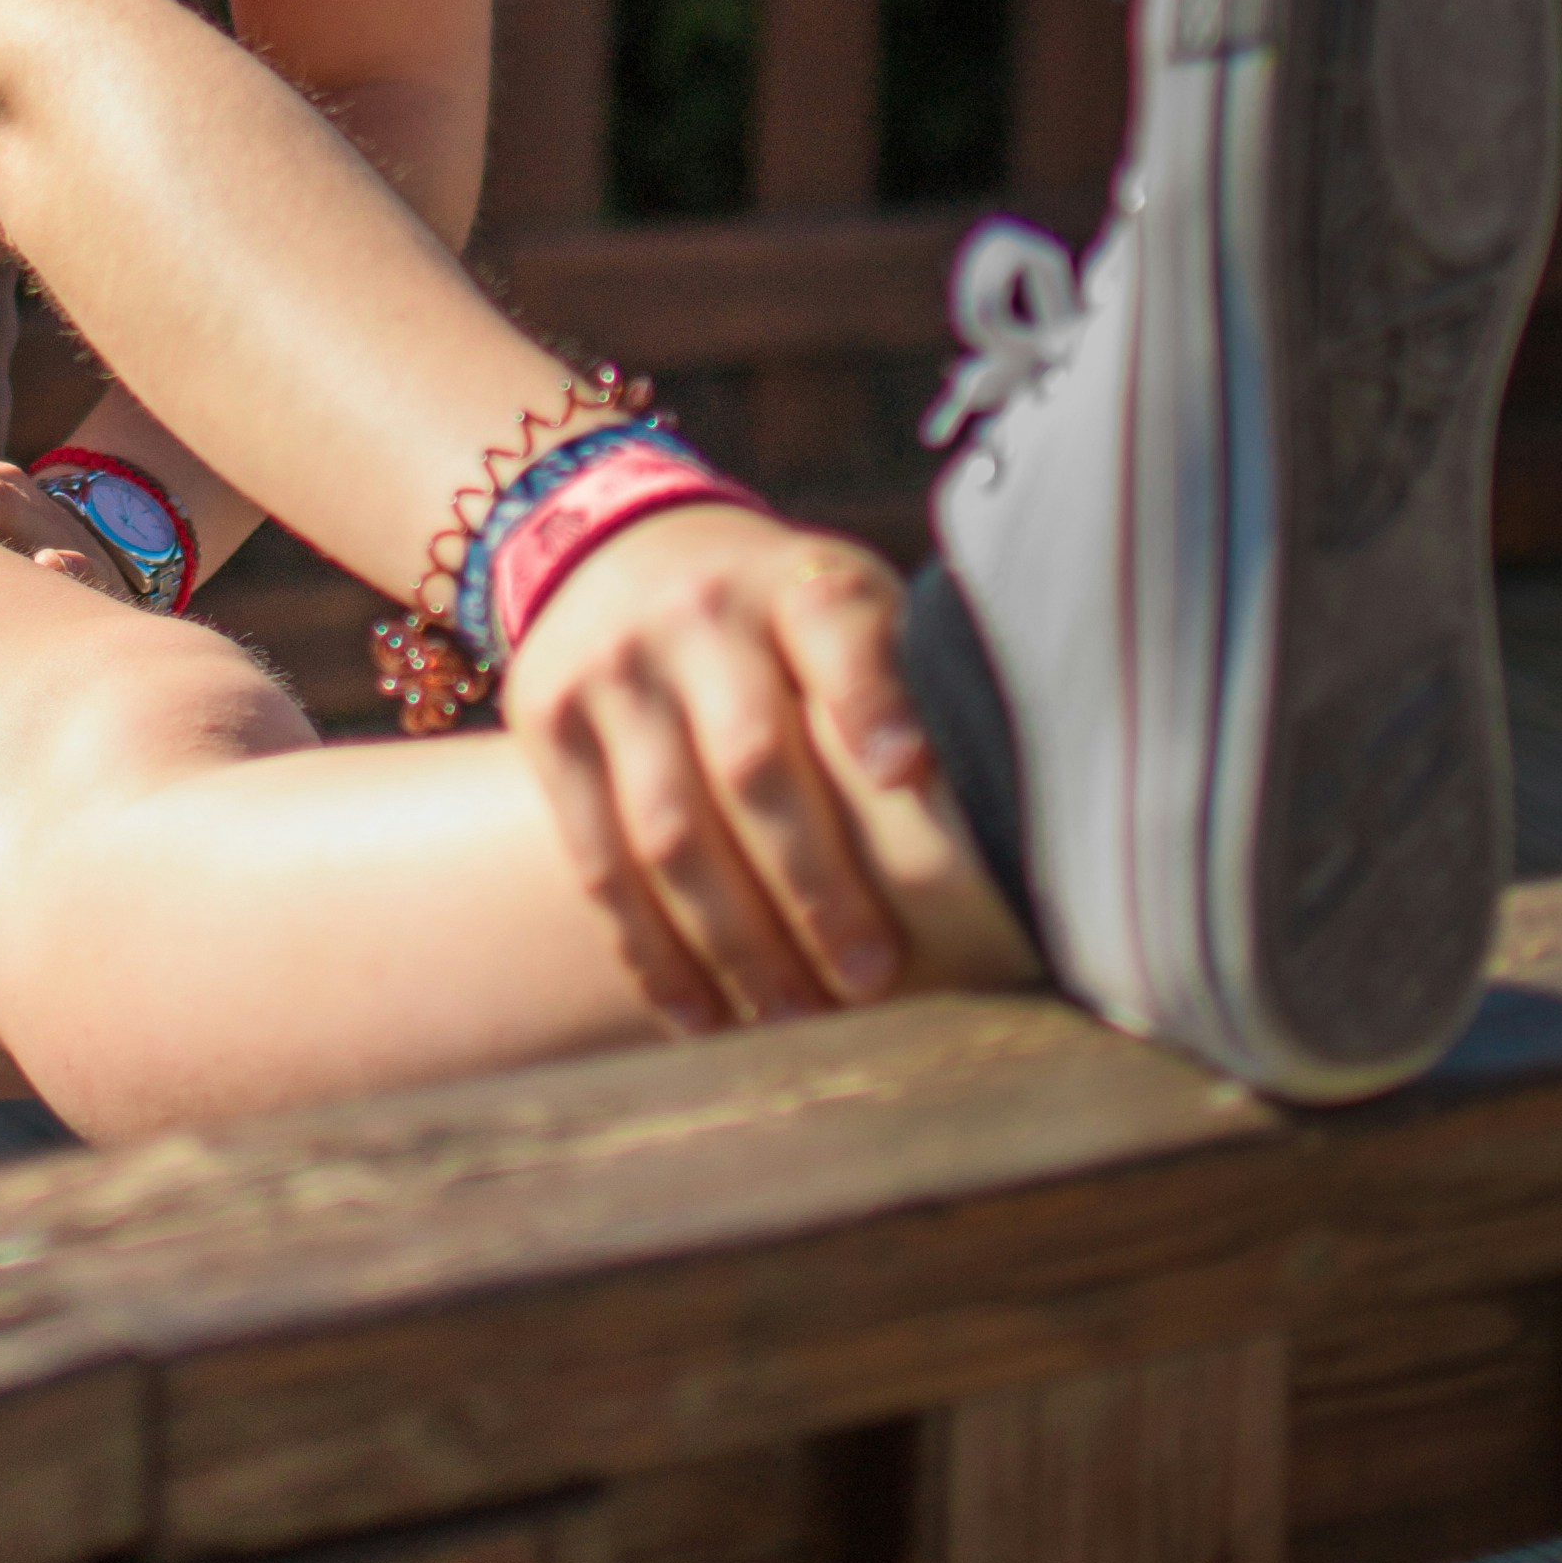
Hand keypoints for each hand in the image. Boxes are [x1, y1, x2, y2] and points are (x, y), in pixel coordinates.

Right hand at [498, 503, 932, 1030]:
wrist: (613, 546)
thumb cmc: (778, 615)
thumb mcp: (841, 600)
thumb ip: (905, 681)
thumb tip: (1015, 818)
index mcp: (794, 582)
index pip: (837, 632)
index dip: (874, 700)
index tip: (910, 772)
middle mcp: (696, 616)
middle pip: (753, 764)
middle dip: (815, 885)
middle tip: (871, 977)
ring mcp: (612, 671)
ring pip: (670, 832)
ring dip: (737, 944)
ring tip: (795, 1017)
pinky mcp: (546, 724)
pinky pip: (598, 861)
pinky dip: (651, 951)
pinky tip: (701, 1016)